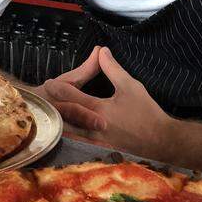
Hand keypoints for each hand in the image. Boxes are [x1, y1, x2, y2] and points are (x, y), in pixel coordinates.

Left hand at [42, 47, 173, 159]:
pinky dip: (70, 140)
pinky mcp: (99, 151)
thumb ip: (112, 69)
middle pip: (64, 117)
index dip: (58, 88)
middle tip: (41, 100)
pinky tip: (64, 137)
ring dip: (58, 125)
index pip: (70, 96)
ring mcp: (94, 142)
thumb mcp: (130, 86)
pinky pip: (78, 145)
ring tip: (46, 118)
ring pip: (68, 133)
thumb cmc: (146, 112)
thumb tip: (101, 51)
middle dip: (52, 107)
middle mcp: (92, 127)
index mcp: (98, 109)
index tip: (48, 82)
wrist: (161, 141)